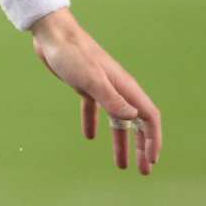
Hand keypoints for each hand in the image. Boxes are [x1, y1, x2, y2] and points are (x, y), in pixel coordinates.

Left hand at [31, 8, 162, 174]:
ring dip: (121, 142)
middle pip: (136, 123)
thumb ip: (112, 98)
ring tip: (122, 165)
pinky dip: (93, 123)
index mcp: (124, 87)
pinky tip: (89, 137)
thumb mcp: (91, 79)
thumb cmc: (72, 54)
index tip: (152, 160)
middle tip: (143, 171)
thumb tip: (133, 117)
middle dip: (142, 147)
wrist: (52, 34)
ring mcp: (101, 87)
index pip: (148, 117)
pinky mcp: (84, 85)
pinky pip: (93, 109)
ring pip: (116, 120)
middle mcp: (117, 88)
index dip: (153, 139)